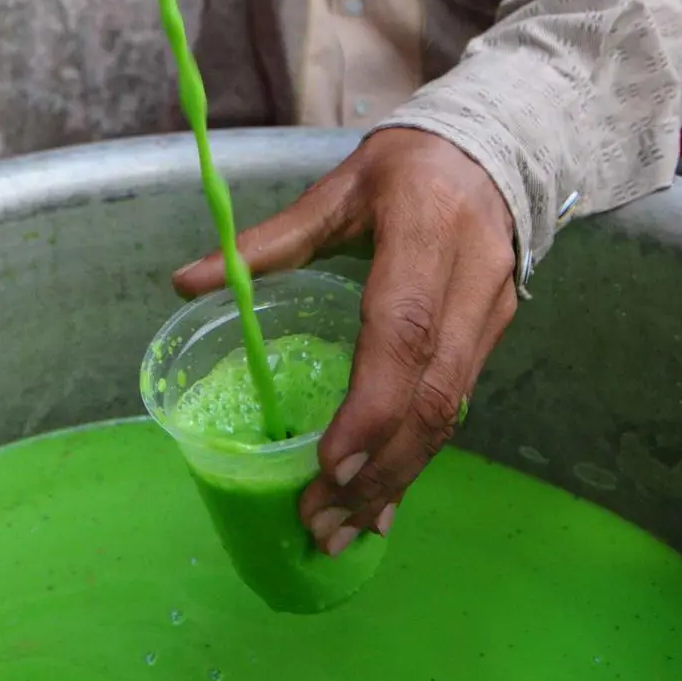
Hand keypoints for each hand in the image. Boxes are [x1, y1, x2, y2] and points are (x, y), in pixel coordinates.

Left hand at [173, 130, 518, 552]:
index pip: (404, 333)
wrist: (497, 150)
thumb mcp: (335, 191)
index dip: (370, 406)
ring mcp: (489, 314)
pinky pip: (457, 407)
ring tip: (344, 530)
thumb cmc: (404, 168)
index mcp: (423, 234)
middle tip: (322, 523)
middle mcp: (468, 282)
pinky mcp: (495, 335)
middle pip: (432, 394)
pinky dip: (417, 458)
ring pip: (450, 413)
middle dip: (377, 469)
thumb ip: (266, 242)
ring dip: (397, 479)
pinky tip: (383, 501)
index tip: (329, 466)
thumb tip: (184, 281)